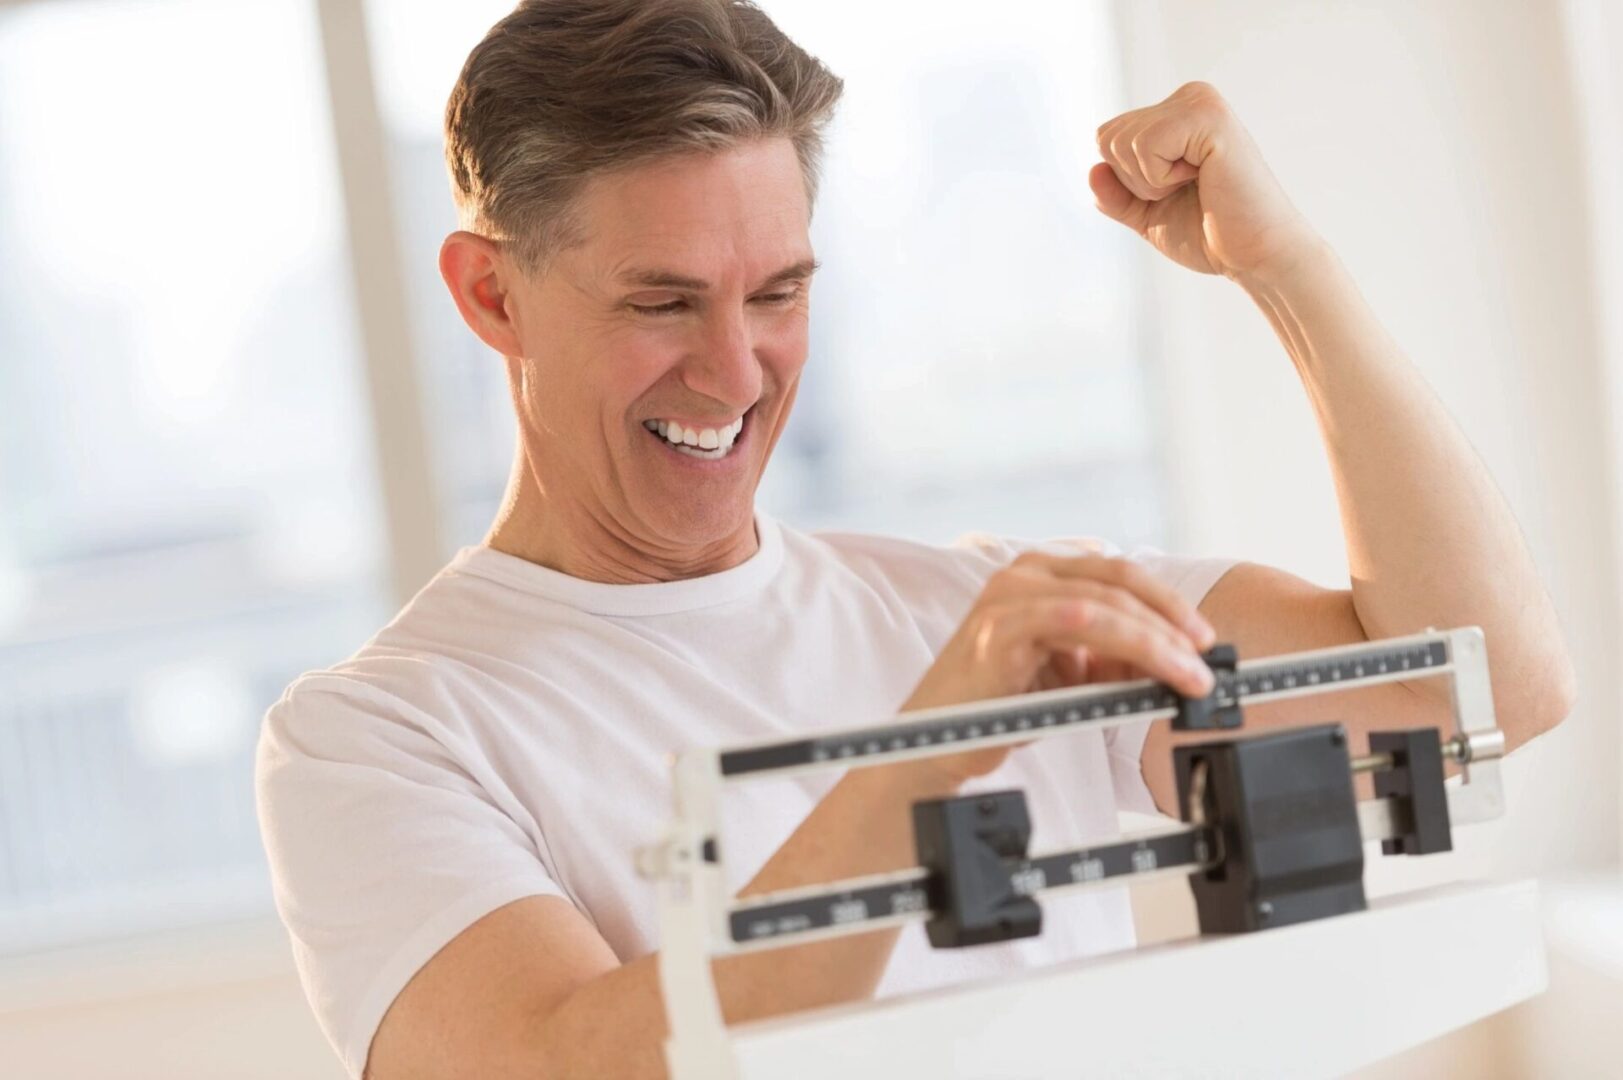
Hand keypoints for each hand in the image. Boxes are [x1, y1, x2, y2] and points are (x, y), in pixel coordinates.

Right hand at [899, 551, 1217, 784]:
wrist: (933, 745)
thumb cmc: (996, 708)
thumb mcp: (1068, 675)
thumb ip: (1113, 658)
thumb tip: (1178, 659)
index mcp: (1038, 575)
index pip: (1118, 575)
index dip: (1168, 603)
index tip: (1204, 639)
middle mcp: (1021, 574)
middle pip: (1119, 580)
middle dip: (1173, 621)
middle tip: (1207, 660)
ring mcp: (1008, 596)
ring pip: (1107, 604)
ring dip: (1160, 642)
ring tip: (1190, 677)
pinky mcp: (1000, 626)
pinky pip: (1081, 623)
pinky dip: (1129, 646)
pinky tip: (1156, 670)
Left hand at [1089, 81, 1322, 285]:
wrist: (1255, 256)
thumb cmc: (1209, 234)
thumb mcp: (1147, 215)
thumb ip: (1115, 195)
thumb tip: (1093, 169)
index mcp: (1175, 113)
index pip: (1106, 139)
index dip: (1127, 183)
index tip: (1175, 192)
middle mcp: (1189, 97)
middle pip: (1107, 137)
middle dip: (1134, 181)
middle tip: (1186, 191)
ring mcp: (1200, 102)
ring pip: (1120, 142)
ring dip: (1150, 182)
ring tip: (1197, 185)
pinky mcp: (1208, 116)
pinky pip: (1144, 146)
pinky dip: (1161, 178)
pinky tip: (1203, 178)